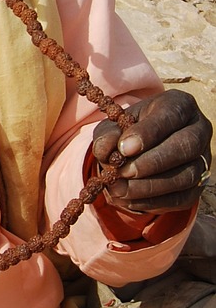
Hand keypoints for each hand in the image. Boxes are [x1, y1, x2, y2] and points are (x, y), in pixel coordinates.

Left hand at [92, 90, 211, 213]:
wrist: (144, 148)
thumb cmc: (130, 129)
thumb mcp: (115, 125)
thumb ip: (108, 134)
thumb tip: (105, 151)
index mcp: (179, 105)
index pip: (169, 116)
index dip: (148, 133)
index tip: (124, 148)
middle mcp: (198, 130)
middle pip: (185, 146)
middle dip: (152, 162)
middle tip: (122, 171)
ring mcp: (203, 159)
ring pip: (186, 176)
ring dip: (149, 186)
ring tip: (119, 188)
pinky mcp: (198, 185)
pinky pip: (181, 198)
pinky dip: (153, 202)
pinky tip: (128, 199)